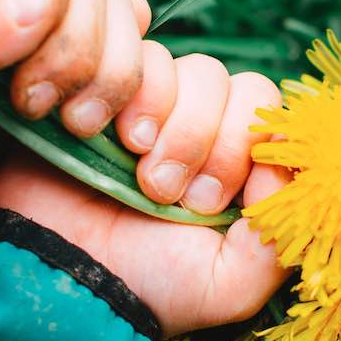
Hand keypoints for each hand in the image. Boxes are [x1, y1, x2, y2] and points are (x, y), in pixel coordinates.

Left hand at [0, 0, 154, 292]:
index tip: (26, 51)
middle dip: (80, 46)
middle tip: (35, 108)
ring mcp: (47, 34)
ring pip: (124, 17)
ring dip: (113, 74)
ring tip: (71, 128)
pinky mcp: (77, 83)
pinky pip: (137, 65)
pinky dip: (137, 97)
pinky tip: (110, 138)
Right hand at [0, 61, 289, 336]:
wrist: (57, 273)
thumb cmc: (145, 283)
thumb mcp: (230, 283)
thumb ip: (279, 234)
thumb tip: (282, 166)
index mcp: (239, 169)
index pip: (271, 117)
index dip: (246, 147)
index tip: (211, 201)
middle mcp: (204, 129)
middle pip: (238, 86)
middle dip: (205, 140)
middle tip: (166, 192)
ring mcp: (156, 106)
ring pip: (193, 69)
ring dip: (170, 122)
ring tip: (137, 174)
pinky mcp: (109, 89)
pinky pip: (141, 56)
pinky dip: (131, 95)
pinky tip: (102, 137)